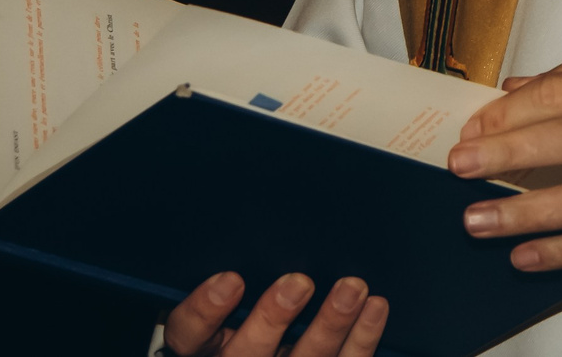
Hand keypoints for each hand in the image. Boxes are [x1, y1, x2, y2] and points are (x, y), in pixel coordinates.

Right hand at [159, 271, 387, 356]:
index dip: (204, 311)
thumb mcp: (226, 293)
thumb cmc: (247, 308)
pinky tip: (375, 307)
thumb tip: (261, 217)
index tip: (231, 279)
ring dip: (330, 324)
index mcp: (203, 344)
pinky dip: (363, 337)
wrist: (279, 347)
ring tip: (351, 288)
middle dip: (273, 319)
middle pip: (247, 353)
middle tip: (298, 283)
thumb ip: (235, 268)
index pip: (187, 335)